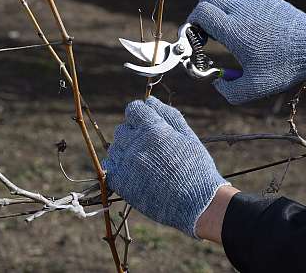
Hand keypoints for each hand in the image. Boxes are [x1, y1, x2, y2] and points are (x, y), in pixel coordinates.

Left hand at [102, 97, 229, 237]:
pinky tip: (133, 170)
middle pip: (123, 128)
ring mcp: (126, 164)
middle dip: (135, 131)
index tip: (150, 123)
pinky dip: (118, 165)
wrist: (196, 204)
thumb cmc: (197, 167)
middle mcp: (136, 144)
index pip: (133, 109)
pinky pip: (109, 166)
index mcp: (153, 130)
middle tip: (151, 145)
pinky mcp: (121, 183)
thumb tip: (150, 100)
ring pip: (115, 146)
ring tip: (145, 160)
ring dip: (126, 148)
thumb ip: (168, 115)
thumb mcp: (188, 136)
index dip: (142, 114)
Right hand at [188, 0, 305, 103]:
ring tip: (225, 25)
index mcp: (232, 29)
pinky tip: (243, 17)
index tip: (195, 36)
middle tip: (207, 32)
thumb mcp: (254, 88)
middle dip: (201, 13)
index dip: (191, 22)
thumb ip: (229, 92)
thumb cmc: (283, 66)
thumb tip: (218, 82)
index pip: (200, 12)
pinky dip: (234, 1)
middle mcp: (239, 9)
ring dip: (217, 6)